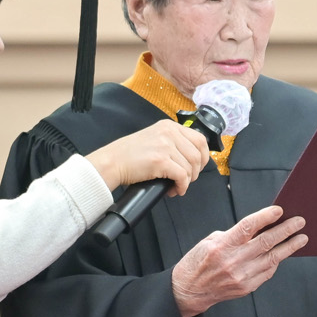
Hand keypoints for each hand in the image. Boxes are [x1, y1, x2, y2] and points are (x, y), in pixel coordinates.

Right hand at [87, 120, 211, 196]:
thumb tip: (191, 159)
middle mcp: (169, 133)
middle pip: (197, 155)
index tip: (198, 167)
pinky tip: (174, 190)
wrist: (113, 161)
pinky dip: (181, 187)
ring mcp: (165, 146)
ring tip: (176, 186)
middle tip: (185, 180)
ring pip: (190, 167)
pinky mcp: (161, 160)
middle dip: (195, 172)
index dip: (203, 157)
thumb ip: (172, 142)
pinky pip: (182, 176)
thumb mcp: (154, 138)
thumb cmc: (130, 154)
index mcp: (169, 126)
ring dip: (187, 181)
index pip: (200, 139)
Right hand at [171, 205, 307, 316]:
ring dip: (289, 247)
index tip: (279, 210)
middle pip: (266, 242)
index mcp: (223, 245)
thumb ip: (234, 235)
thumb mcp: (210, 241)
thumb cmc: (198, 263)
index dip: (265, 217)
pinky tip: (283, 254)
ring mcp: (241, 276)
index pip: (248, 227)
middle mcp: (233, 260)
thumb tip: (258, 228)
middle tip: (299, 222)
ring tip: (301, 238)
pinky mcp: (246, 287)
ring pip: (272, 258)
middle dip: (285, 230)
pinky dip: (276, 262)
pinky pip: (267, 272)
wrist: (188, 290)